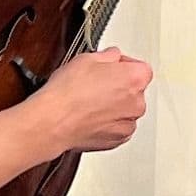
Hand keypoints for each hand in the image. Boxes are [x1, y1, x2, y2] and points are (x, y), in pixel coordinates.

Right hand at [36, 49, 150, 154]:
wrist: (55, 121)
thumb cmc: (68, 92)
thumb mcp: (87, 58)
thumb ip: (108, 56)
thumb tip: (111, 57)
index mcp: (135, 78)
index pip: (139, 67)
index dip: (122, 66)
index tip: (110, 67)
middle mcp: (137, 103)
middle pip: (134, 90)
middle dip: (118, 86)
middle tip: (96, 84)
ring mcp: (128, 123)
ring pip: (125, 110)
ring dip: (113, 106)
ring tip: (89, 102)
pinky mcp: (117, 140)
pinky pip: (117, 127)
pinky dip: (107, 123)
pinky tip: (89, 116)